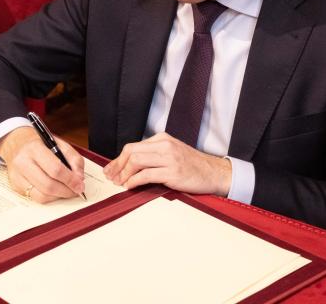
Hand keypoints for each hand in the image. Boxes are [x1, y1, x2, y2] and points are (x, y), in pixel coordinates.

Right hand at [0, 126, 85, 202]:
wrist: (17, 143)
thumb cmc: (40, 144)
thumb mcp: (59, 144)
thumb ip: (74, 159)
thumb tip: (79, 179)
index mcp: (34, 148)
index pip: (55, 169)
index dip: (70, 180)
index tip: (80, 185)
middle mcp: (23, 162)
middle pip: (48, 185)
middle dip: (66, 191)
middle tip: (76, 191)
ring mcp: (17, 176)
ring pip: (42, 196)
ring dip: (58, 196)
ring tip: (66, 191)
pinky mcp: (15, 186)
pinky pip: (36, 198)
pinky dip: (49, 197)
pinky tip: (55, 191)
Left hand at [103, 132, 231, 195]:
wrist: (214, 173)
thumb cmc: (192, 166)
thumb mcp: (172, 152)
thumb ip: (154, 154)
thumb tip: (129, 165)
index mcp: (162, 138)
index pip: (132, 146)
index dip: (118, 159)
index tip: (111, 169)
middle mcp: (164, 145)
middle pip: (131, 151)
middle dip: (117, 165)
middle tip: (111, 177)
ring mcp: (169, 158)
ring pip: (136, 161)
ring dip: (124, 174)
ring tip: (119, 183)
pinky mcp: (172, 172)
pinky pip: (146, 175)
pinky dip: (134, 181)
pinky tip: (130, 186)